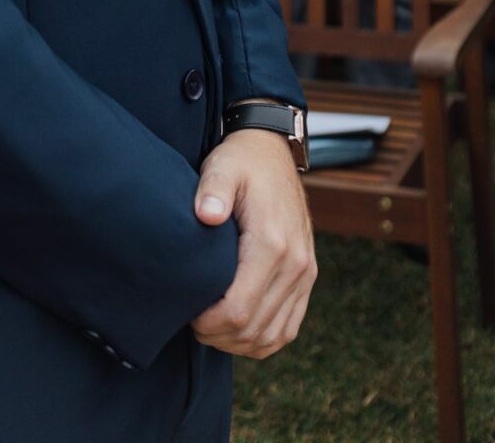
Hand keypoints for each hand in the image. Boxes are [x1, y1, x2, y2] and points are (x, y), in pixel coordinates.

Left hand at [190, 129, 316, 358]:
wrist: (273, 152)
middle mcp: (296, 264)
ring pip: (273, 335)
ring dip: (240, 342)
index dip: (209, 322)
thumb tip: (207, 215)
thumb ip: (213, 190)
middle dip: (219, 335)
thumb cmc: (242, 162)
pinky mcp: (307, 277)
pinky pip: (289, 327)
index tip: (187, 313)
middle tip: (192, 323)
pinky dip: (263, 338)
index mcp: (273, 243)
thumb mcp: (223, 167)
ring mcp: (305, 273)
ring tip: (211, 329)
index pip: (239, 308)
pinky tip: (238, 332)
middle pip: (254, 328)